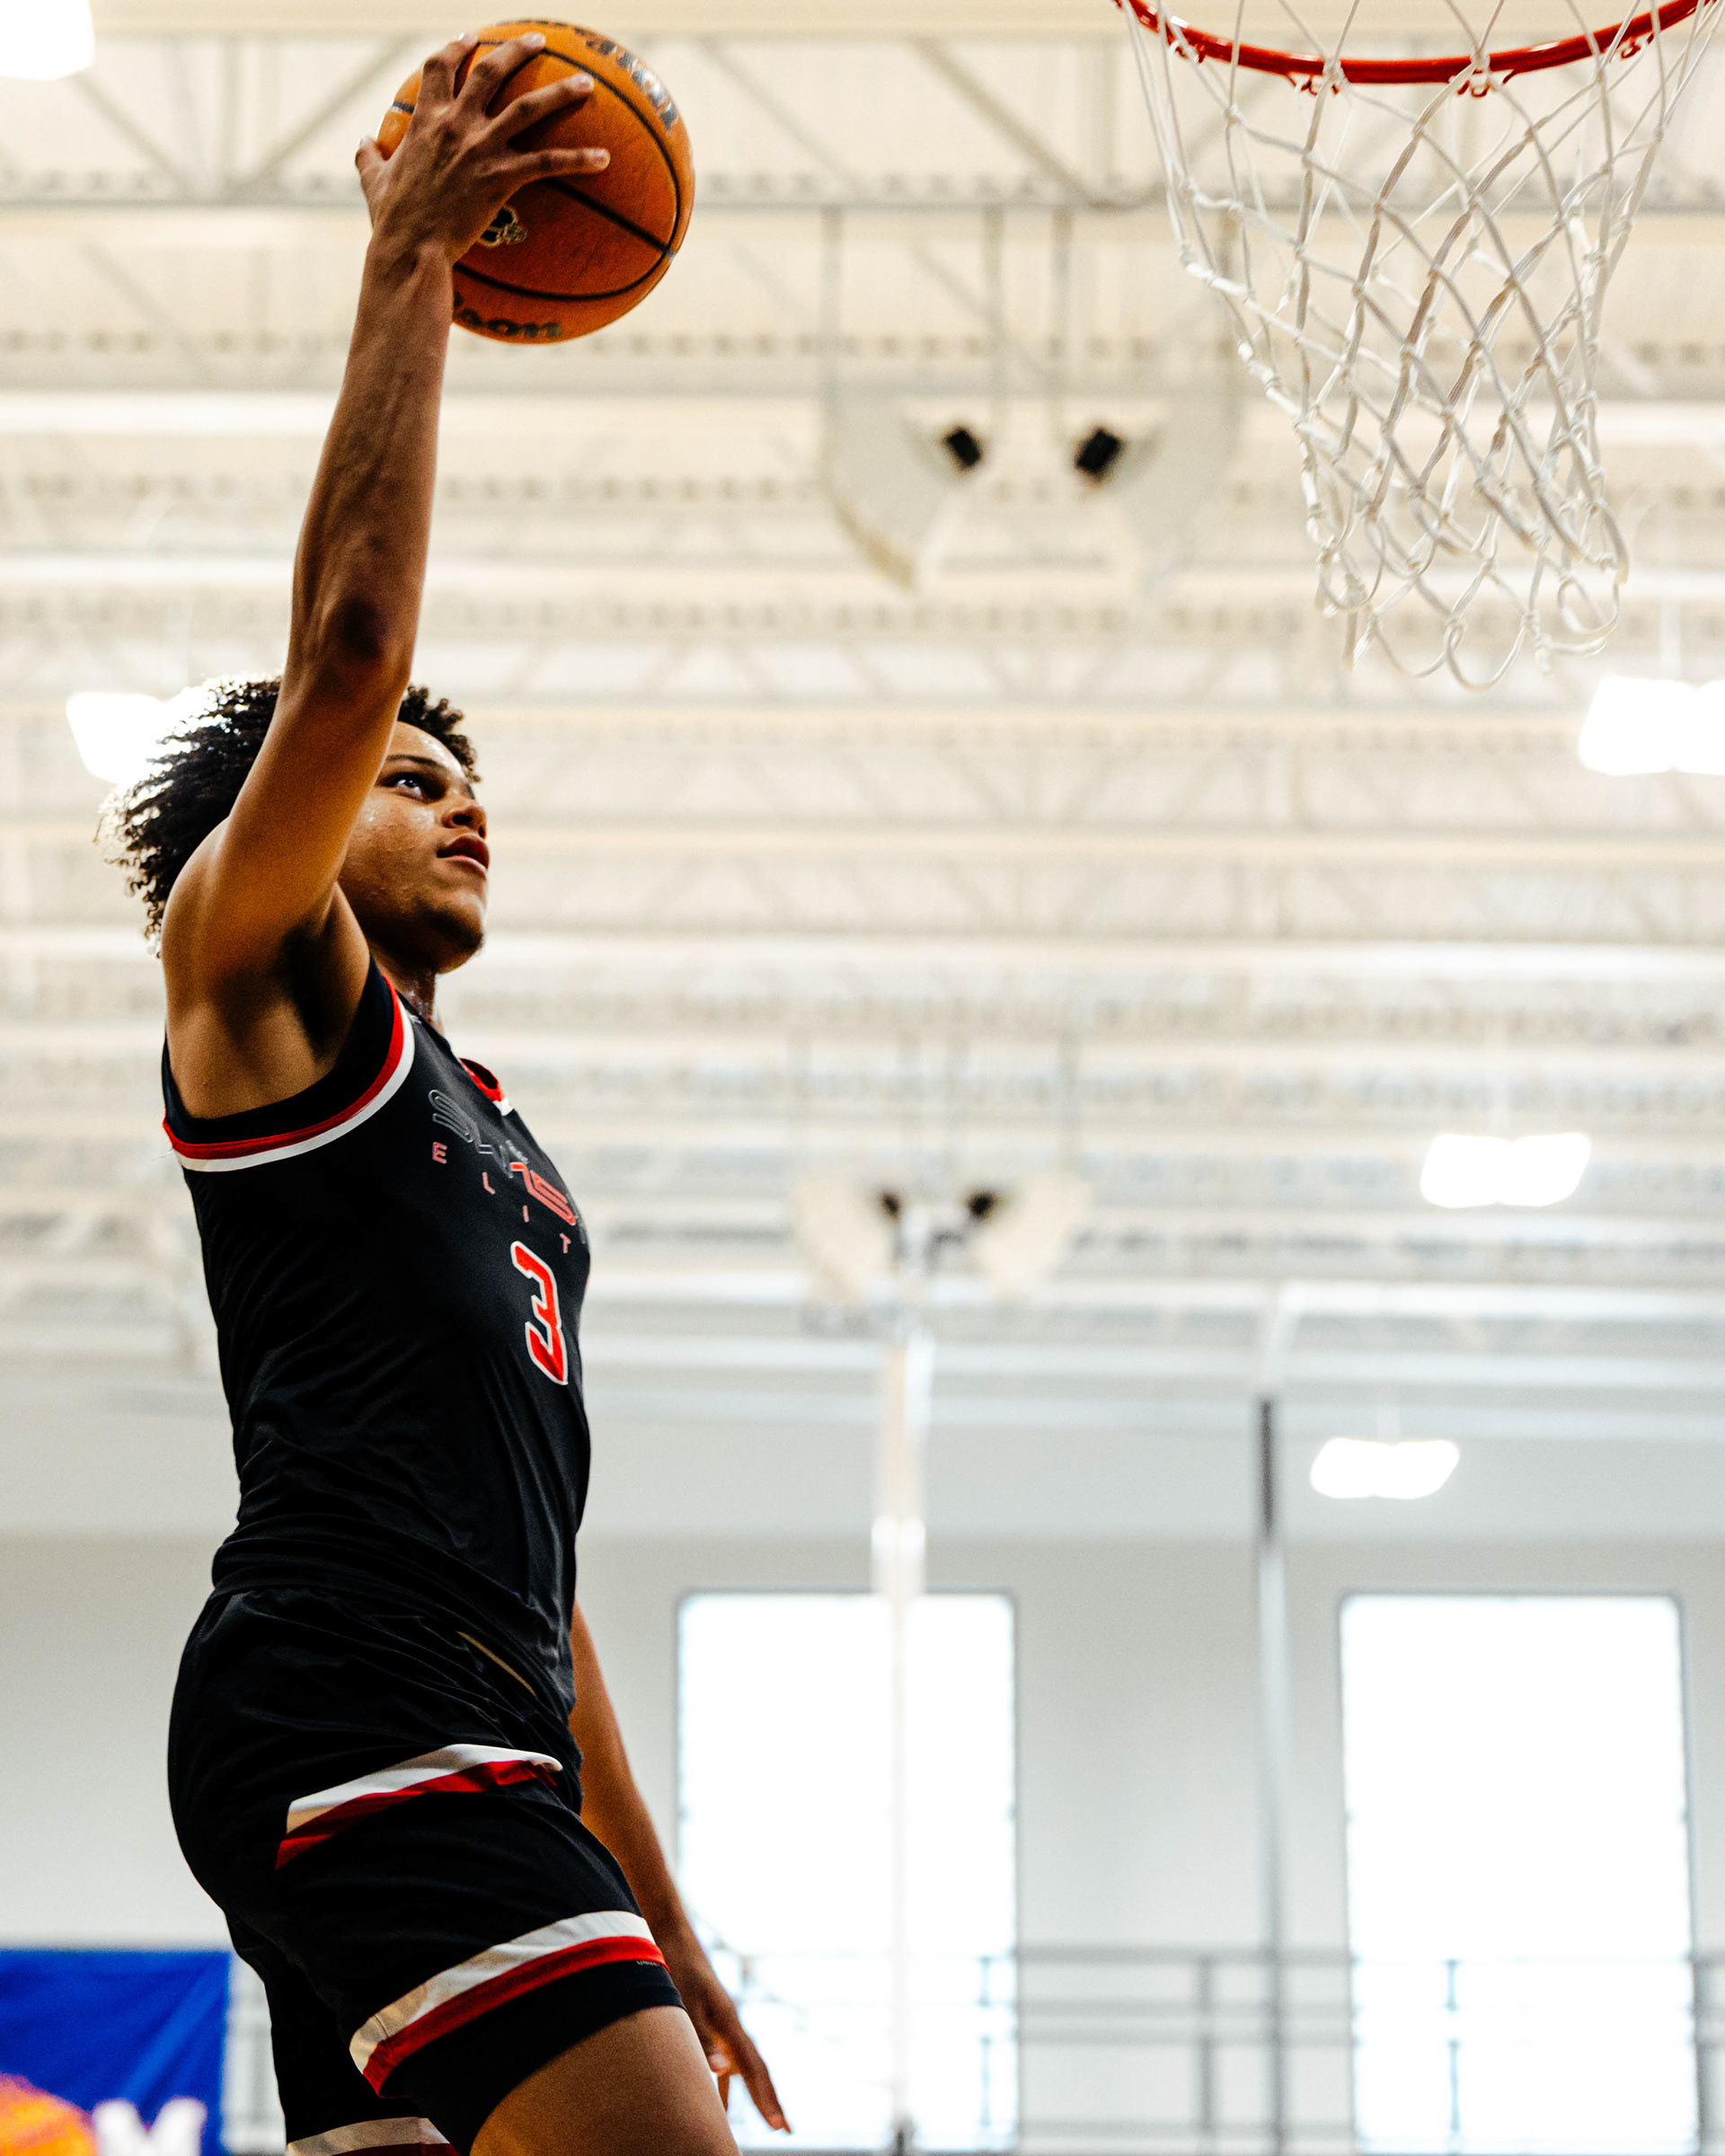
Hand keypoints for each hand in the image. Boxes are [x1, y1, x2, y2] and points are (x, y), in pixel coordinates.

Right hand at [355, 31, 609, 265]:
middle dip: (515, 50)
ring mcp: (480, 148)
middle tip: (538, 41)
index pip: (438, 68)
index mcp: (425, 121)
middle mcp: (455, 124)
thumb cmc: (391, 221)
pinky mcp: (500, 178)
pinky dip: (578, 160)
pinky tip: (604, 160)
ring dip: (560, 91)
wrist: (409, 249)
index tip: (469, 37)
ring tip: (586, 84)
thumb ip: (367, 158)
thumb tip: (359, 143)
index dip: (455, 48)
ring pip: (528, 107)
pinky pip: (547, 164)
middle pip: (489, 71)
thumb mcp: (373, 182)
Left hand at [657, 1923, 788, 2131]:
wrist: (672, 1935)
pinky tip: (718, 2102)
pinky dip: (724, 2084)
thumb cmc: (677, 1969)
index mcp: (729, 2023)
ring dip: (752, 2094)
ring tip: (763, 2121)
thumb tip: (721, 2070)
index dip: (766, 2098)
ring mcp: (723, 2025)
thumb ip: (701, 2038)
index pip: (754, 2068)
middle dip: (769, 2099)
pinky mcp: (710, 2023)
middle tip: (785, 2130)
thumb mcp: (684, 2003)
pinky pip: (724, 2061)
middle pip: (756, 2070)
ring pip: (743, 2067)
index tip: (779, 2125)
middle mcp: (731, 2026)